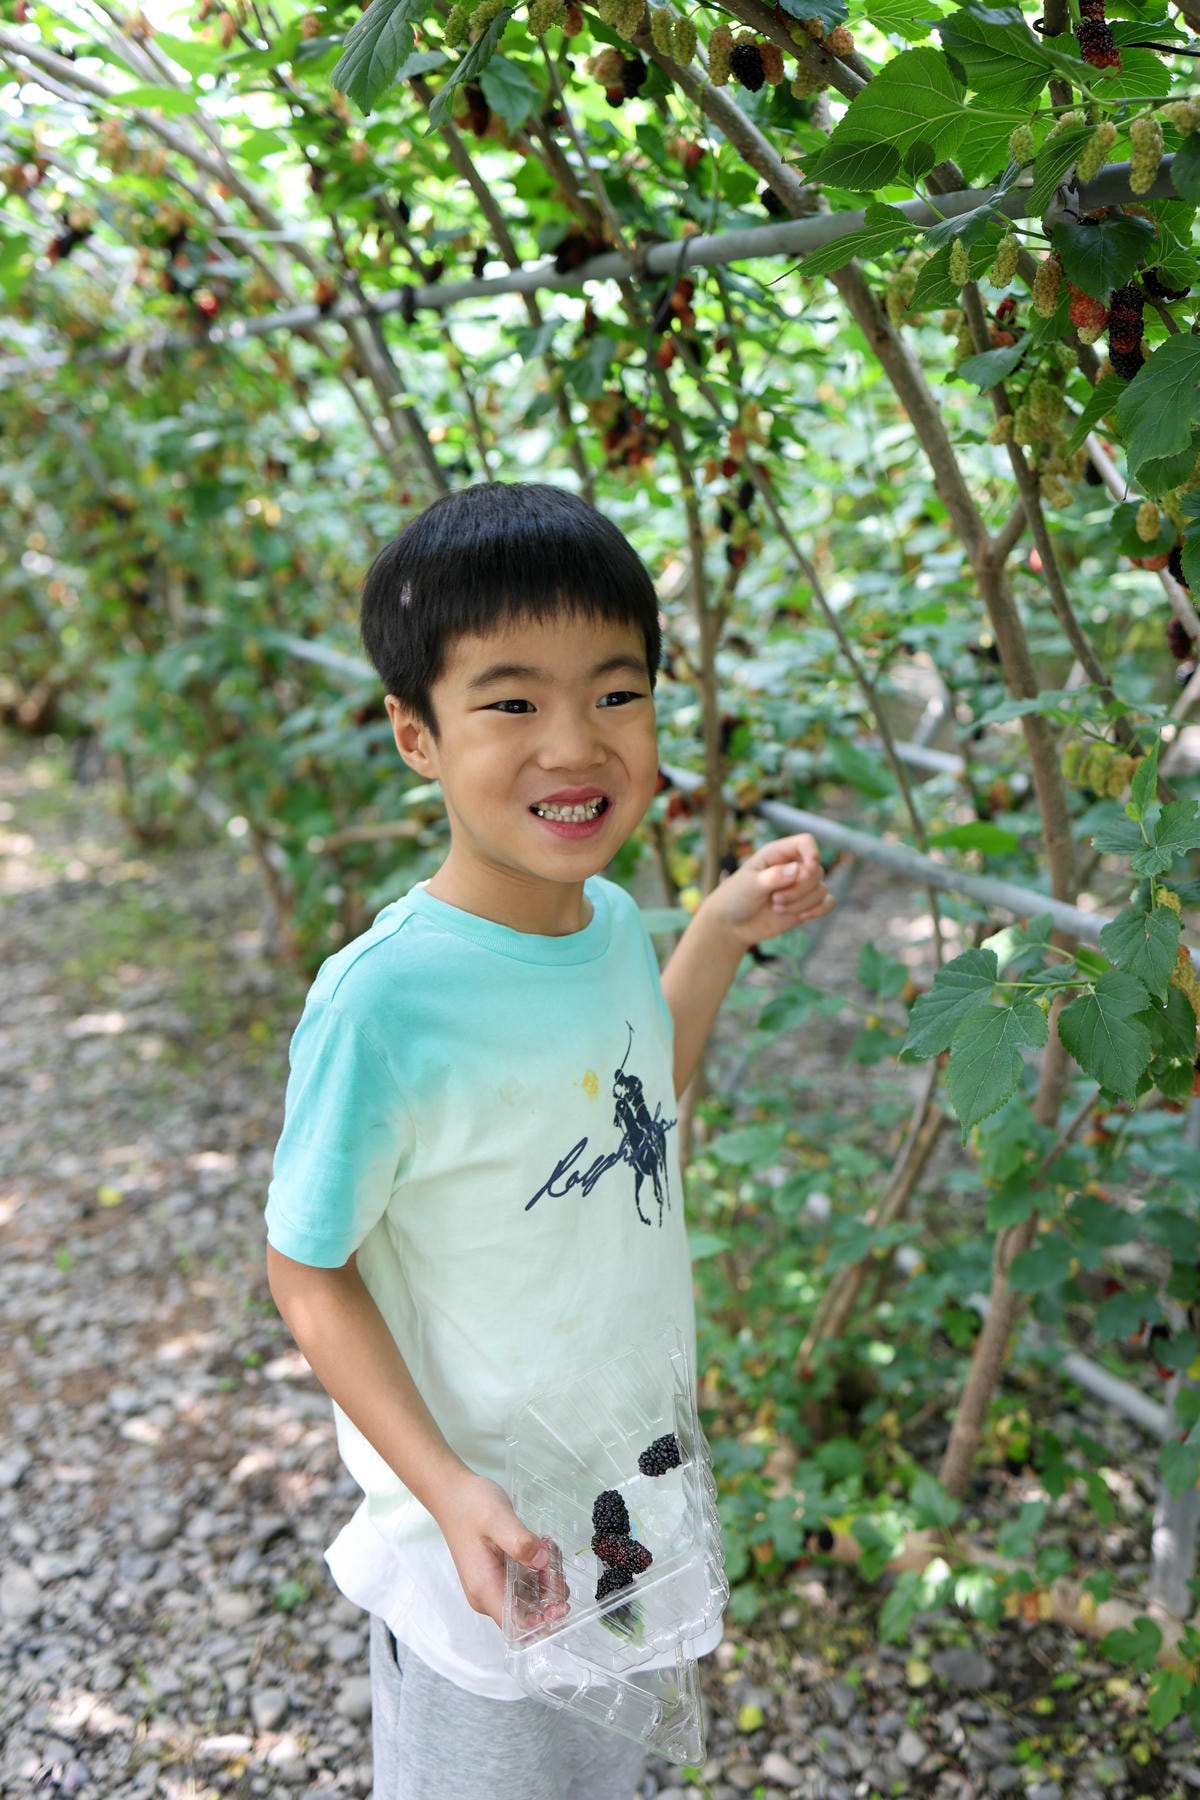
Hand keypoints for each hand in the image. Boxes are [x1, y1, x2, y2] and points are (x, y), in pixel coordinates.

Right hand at [435, 1470, 568, 1631]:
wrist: (452, 1494)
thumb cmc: (470, 1505)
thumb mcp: (498, 1518)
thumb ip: (520, 1541)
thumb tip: (542, 1561)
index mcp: (484, 1588)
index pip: (515, 1625)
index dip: (541, 1622)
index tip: (561, 1603)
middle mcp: (486, 1594)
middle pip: (525, 1614)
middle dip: (548, 1597)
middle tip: (557, 1566)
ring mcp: (490, 1585)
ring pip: (526, 1599)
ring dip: (544, 1583)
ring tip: (550, 1551)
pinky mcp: (495, 1575)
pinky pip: (522, 1584)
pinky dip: (536, 1573)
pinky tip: (542, 1549)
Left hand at [704, 833, 833, 949]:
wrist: (732, 924)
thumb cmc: (735, 898)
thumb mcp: (749, 885)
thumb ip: (772, 877)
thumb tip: (798, 870)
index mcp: (777, 853)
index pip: (806, 842)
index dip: (812, 853)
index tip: (806, 871)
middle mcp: (792, 866)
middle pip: (816, 870)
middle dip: (799, 889)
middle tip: (775, 900)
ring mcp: (800, 886)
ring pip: (821, 889)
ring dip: (802, 903)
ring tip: (777, 908)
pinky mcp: (805, 904)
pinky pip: (828, 902)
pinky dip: (819, 910)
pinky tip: (801, 917)